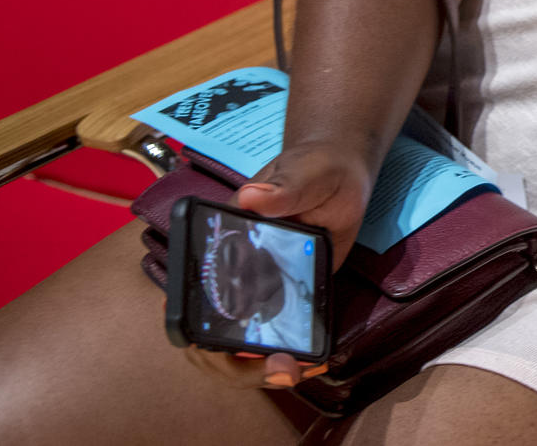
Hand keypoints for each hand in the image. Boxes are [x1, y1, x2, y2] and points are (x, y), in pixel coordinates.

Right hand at [183, 141, 370, 389]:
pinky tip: (316, 359)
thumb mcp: (301, 174)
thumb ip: (280, 187)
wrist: (342, 172)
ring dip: (263, 364)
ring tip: (296, 370)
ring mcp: (264, 282)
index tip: (207, 346)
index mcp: (223, 242)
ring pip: (247, 338)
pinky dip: (292, 351)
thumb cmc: (313, 166)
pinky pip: (283, 329)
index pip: (194, 293)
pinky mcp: (292, 289)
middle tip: (279, 368)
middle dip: (236, 363)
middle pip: (218, 329)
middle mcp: (237, 269)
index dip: (196, 326)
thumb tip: (251, 195)